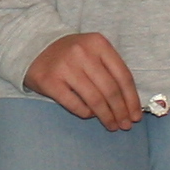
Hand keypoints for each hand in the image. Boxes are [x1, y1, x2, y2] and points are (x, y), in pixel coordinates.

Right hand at [23, 30, 140, 129]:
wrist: (33, 48)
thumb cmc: (70, 54)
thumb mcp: (93, 51)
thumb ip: (110, 69)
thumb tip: (129, 103)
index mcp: (98, 43)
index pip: (123, 76)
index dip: (132, 99)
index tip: (136, 115)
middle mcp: (82, 53)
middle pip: (110, 89)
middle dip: (121, 111)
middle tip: (125, 125)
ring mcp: (65, 67)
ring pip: (95, 99)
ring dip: (106, 116)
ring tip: (112, 125)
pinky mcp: (50, 82)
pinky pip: (75, 105)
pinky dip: (86, 113)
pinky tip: (90, 115)